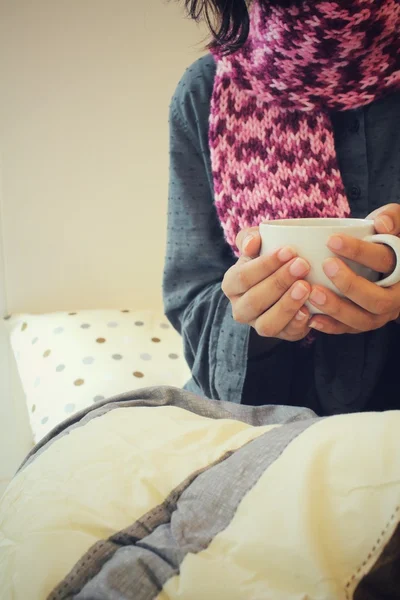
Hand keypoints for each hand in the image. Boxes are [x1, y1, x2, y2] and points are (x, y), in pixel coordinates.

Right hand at [222, 227, 311, 340]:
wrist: (286, 279)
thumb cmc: (269, 258)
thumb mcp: (257, 243)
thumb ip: (250, 238)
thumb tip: (252, 243)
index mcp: (232, 285)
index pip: (243, 277)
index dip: (265, 265)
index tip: (289, 250)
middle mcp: (241, 309)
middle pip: (254, 300)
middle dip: (279, 282)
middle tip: (302, 265)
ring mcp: (259, 325)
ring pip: (266, 324)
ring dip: (287, 305)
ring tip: (306, 287)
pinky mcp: (281, 335)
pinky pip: (286, 334)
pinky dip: (297, 323)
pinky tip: (309, 310)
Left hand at [309, 204, 399, 333]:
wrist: (384, 261)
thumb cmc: (386, 237)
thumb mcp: (397, 221)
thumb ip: (393, 216)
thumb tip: (381, 224)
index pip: (384, 261)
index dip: (359, 251)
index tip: (332, 240)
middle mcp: (396, 296)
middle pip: (378, 299)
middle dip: (350, 285)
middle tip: (326, 266)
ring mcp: (381, 313)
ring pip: (363, 319)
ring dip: (336, 308)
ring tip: (312, 293)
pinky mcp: (364, 322)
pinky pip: (349, 330)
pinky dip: (330, 326)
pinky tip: (311, 318)